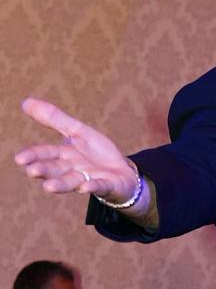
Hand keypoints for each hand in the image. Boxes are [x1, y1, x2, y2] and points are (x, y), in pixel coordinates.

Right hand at [14, 98, 138, 202]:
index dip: (33, 156)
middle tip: (32, 170)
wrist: (121, 172)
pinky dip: (93, 186)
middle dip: (44, 170)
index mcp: (64, 155)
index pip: (45, 154)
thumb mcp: (77, 131)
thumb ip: (55, 119)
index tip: (20, 158)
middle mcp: (72, 169)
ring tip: (48, 187)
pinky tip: (86, 187)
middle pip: (56, 169)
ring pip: (71, 182)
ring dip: (60, 184)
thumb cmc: (95, 152)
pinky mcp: (107, 185)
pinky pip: (99, 186)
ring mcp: (89, 179)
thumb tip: (25, 101)